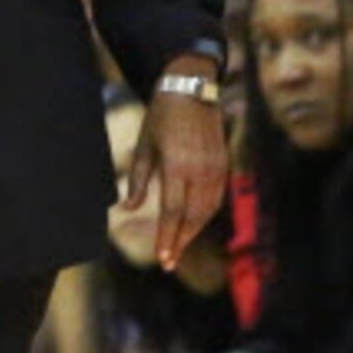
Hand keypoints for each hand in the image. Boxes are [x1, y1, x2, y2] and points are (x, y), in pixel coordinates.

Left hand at [123, 60, 229, 272]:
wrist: (192, 90)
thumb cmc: (161, 117)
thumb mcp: (144, 146)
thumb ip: (138, 180)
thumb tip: (128, 208)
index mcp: (177, 166)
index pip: (172, 212)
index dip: (168, 237)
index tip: (162, 258)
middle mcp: (200, 171)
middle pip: (192, 217)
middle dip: (180, 241)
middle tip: (168, 262)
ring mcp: (216, 168)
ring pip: (207, 211)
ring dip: (192, 232)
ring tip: (177, 247)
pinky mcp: (224, 165)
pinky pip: (216, 199)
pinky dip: (204, 216)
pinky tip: (192, 224)